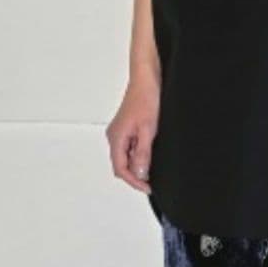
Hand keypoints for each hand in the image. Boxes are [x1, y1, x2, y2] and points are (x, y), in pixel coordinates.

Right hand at [105, 70, 160, 193]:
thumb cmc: (147, 98)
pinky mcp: (127, 127)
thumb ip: (142, 153)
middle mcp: (115, 136)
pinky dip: (140, 154)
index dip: (134, 181)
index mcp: (116, 137)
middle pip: (122, 164)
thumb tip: (139, 173)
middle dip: (136, 174)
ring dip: (138, 163)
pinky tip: (150, 151)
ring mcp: (120, 132)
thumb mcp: (148, 130)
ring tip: (153, 165)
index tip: (147, 188)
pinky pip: (131, 147)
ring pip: (126, 156)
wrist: (148, 79)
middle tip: (152, 180)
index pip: (121, 169)